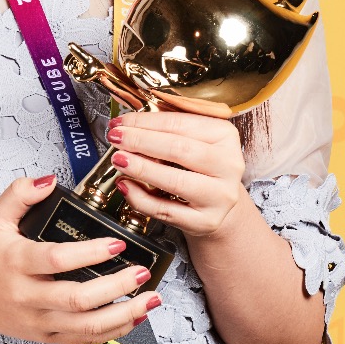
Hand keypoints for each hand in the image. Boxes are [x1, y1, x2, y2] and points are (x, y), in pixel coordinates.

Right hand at [0, 175, 161, 343]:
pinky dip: (113, 330)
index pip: (57, 260)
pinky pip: (83, 339)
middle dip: (116, 287)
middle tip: (140, 272)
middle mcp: (27, 296)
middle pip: (77, 299)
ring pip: (86, 326)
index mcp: (16, 263)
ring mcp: (37, 320)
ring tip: (149, 298)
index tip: (117, 244)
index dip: (90, 253)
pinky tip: (133, 315)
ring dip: (123, 314)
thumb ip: (20, 193)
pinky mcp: (45, 336)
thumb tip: (50, 180)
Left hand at [106, 111, 245, 239]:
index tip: (121, 123)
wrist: (219, 205)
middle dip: (141, 142)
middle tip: (116, 138)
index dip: (145, 122)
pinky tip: (125, 186)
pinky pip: (167, 210)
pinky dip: (141, 198)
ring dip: (141, 169)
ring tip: (119, 160)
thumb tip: (128, 125)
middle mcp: (228, 165)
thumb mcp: (193, 141)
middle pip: (179, 149)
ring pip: (175, 181)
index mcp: (225, 136)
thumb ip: (166, 131)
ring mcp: (220, 196)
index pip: (179, 124)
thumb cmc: (200, 168)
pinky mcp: (207, 221)